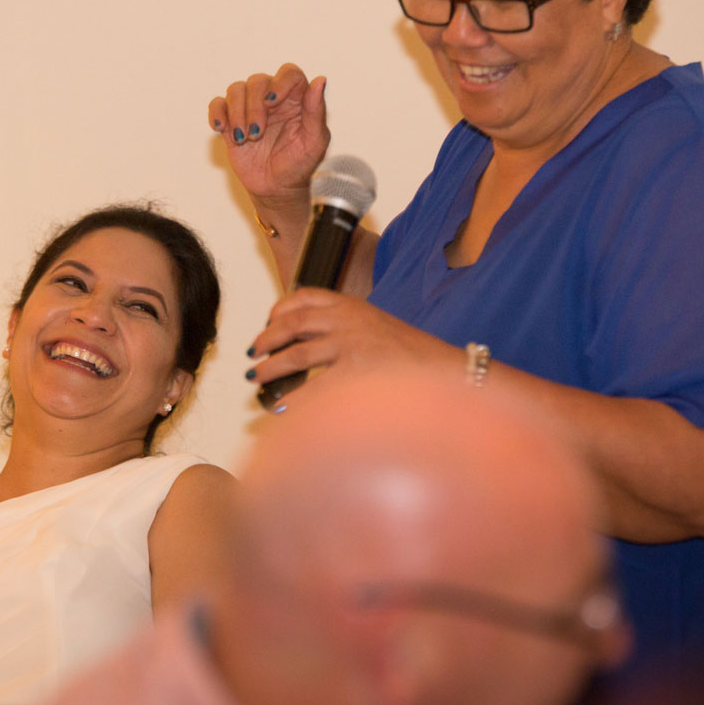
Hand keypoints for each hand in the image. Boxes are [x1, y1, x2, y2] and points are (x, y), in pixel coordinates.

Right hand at [208, 63, 330, 210]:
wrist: (276, 189)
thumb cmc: (300, 165)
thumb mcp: (314, 142)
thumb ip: (316, 111)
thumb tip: (320, 80)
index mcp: (297, 99)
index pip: (289, 73)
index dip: (279, 82)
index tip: (272, 102)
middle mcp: (272, 98)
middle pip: (258, 81)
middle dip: (254, 107)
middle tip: (256, 133)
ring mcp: (250, 108)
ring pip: (236, 89)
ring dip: (237, 112)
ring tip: (242, 138)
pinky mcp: (231, 120)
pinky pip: (218, 104)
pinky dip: (216, 112)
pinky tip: (220, 128)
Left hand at [245, 288, 459, 399]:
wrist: (449, 372)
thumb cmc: (417, 358)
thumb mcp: (382, 329)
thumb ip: (352, 330)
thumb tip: (321, 347)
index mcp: (356, 306)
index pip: (307, 295)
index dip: (281, 307)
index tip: (270, 320)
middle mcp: (349, 320)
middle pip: (293, 323)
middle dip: (267, 339)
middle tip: (254, 354)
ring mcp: (351, 346)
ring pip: (296, 354)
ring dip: (271, 368)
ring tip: (256, 380)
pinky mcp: (354, 374)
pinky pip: (312, 389)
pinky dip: (293, 400)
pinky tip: (282, 409)